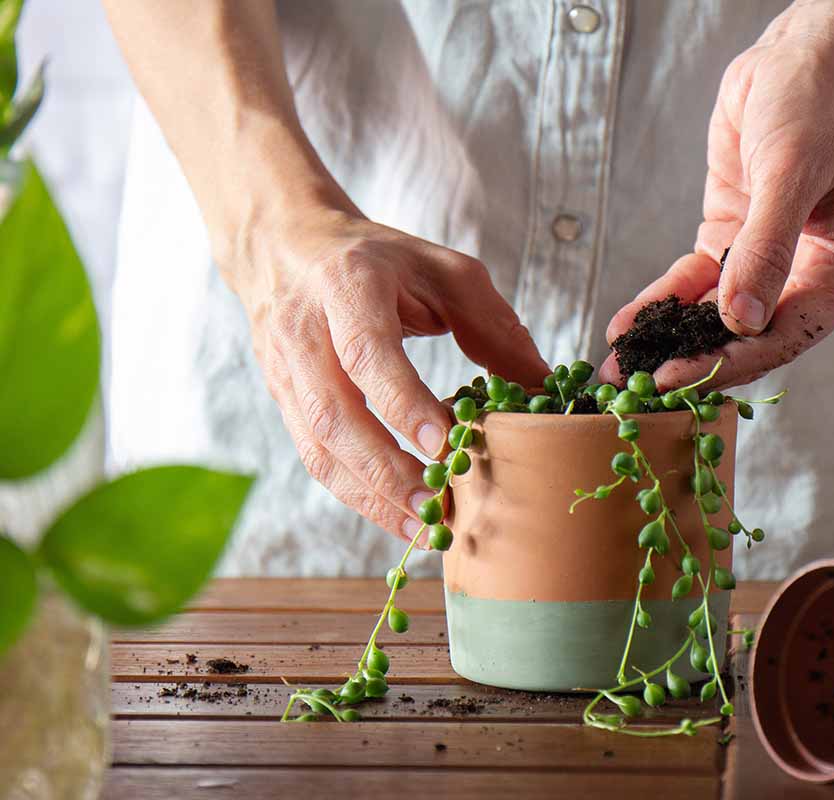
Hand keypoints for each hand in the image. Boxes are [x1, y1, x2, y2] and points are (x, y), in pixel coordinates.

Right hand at [226, 206, 546, 539]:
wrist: (289, 247)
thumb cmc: (380, 260)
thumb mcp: (444, 271)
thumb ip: (492, 326)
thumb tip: (541, 386)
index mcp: (346, 286)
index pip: (368, 353)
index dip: (402, 402)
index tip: (444, 443)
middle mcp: (303, 331)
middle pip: (334, 414)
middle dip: (386, 469)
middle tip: (437, 505)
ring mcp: (284, 370)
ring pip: (318, 447)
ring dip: (370, 495)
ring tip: (422, 526)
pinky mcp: (281, 401)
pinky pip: (315, 458)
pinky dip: (356, 494)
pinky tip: (397, 515)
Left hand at [600, 1, 833, 388]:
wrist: (802, 56)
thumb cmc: (819, 105)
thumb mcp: (793, 173)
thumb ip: (766, 250)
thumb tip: (741, 321)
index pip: (785, 334)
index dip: (728, 360)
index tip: (676, 377)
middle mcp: (811, 278)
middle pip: (748, 337)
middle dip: (692, 361)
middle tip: (635, 389)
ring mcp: (769, 265)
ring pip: (715, 317)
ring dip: (669, 340)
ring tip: (619, 368)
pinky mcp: (733, 244)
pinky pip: (695, 285)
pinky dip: (662, 303)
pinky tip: (628, 325)